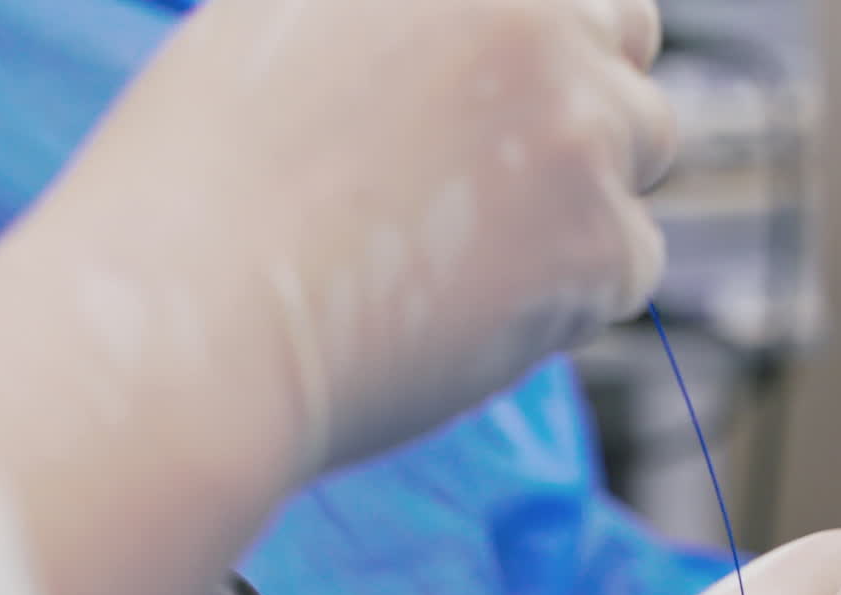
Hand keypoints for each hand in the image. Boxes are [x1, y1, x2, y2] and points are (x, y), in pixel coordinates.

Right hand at [35, 0, 674, 468]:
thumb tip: (463, 58)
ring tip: (470, 256)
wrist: (196, 317)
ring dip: (586, 196)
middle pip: (629, 40)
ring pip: (644, 150)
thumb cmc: (203, 194)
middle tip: (502, 183)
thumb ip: (401, 16)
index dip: (548, 37)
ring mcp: (577, 119)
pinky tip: (476, 310)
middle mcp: (533, 8)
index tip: (508, 104)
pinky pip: (633, 261)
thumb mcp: (280, 25)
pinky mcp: (599, 238)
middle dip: (583, 104)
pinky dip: (576, 292)